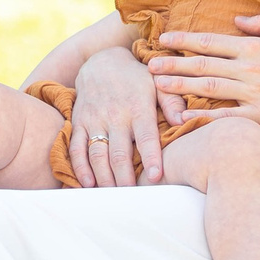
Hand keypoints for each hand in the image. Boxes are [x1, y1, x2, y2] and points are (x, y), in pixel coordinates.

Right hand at [64, 47, 164, 187]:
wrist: (101, 61)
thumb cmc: (136, 78)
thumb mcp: (157, 83)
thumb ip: (171, 101)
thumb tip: (183, 120)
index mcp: (138, 107)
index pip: (145, 136)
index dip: (150, 157)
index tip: (155, 177)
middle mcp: (115, 115)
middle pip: (119, 152)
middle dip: (126, 178)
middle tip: (133, 198)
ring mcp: (94, 119)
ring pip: (97, 154)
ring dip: (104, 177)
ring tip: (113, 196)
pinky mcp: (79, 122)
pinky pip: (76, 147)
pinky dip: (81, 167)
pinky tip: (88, 183)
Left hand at [146, 13, 259, 130]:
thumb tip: (235, 22)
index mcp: (255, 47)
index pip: (211, 42)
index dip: (184, 40)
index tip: (163, 38)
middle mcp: (251, 70)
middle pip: (203, 65)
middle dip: (173, 64)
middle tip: (148, 65)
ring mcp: (255, 95)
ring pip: (209, 89)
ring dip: (180, 87)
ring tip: (157, 86)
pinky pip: (228, 117)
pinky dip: (204, 116)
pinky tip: (184, 116)